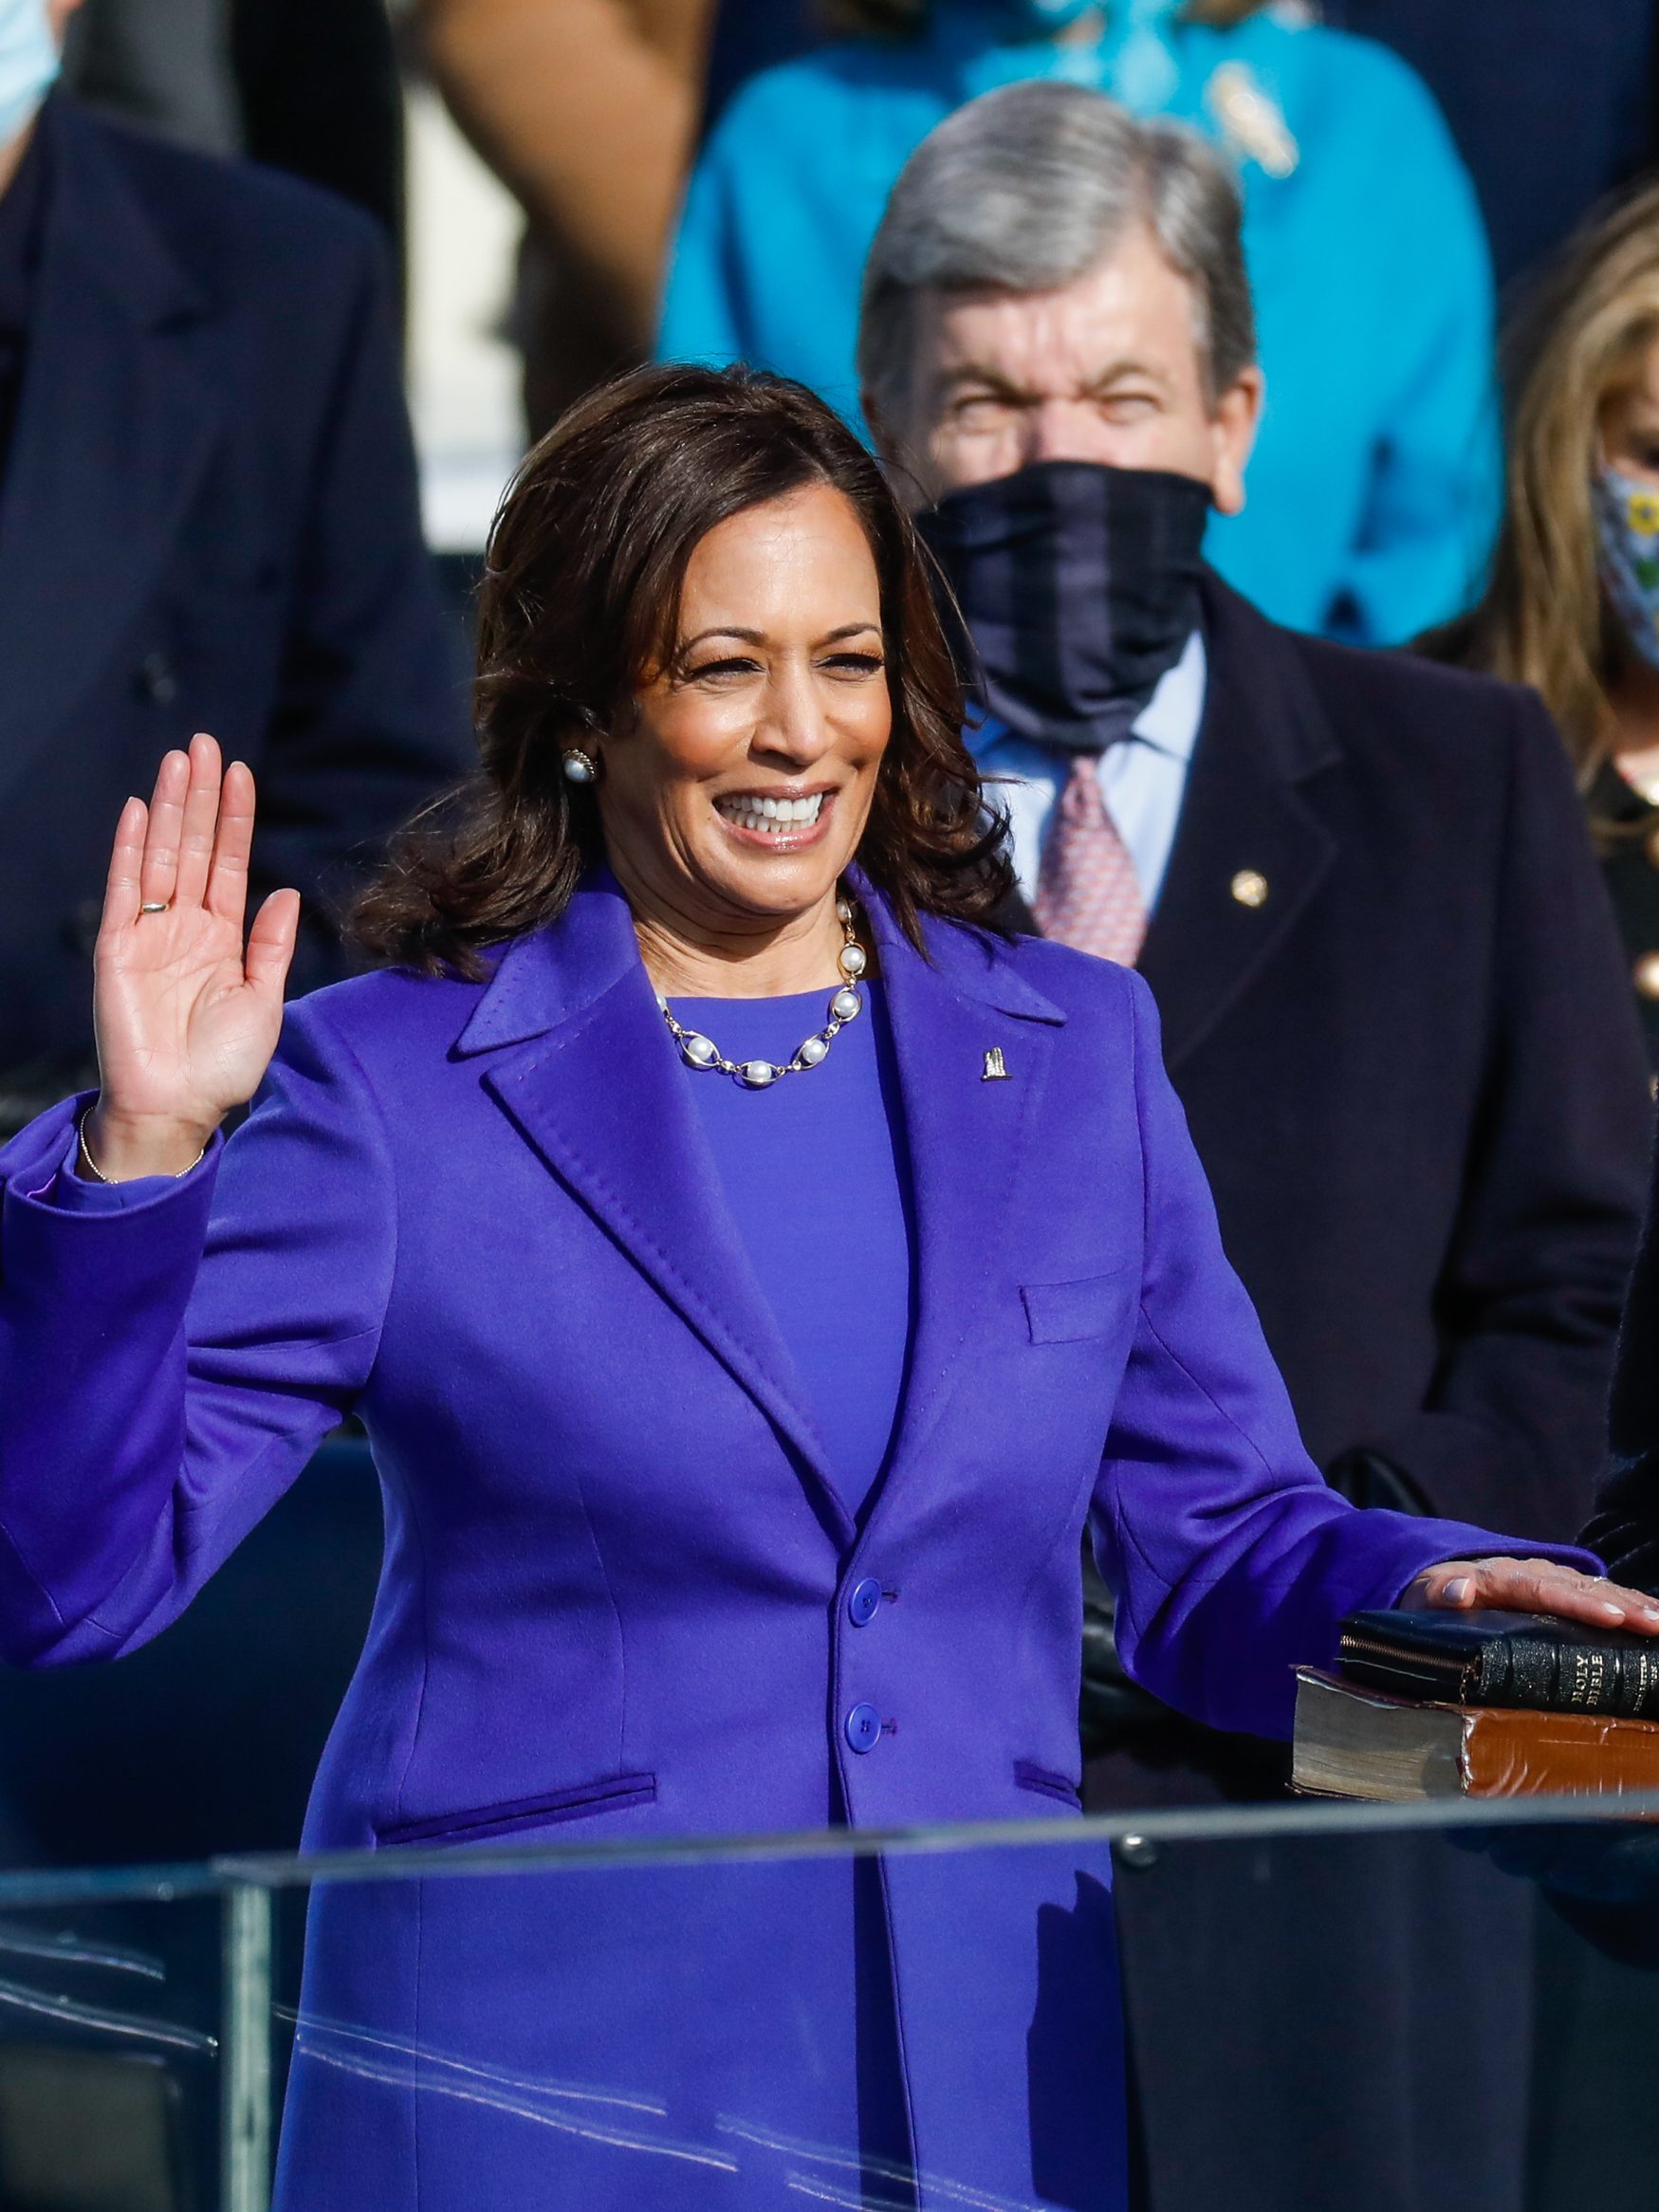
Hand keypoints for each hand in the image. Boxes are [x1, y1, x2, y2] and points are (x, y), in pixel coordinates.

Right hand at [86, 733, 300, 1179]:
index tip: (242, 773)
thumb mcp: (264, 1001)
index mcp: (223, 937)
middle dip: (201, 796)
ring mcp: (150, 935)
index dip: (235, 818)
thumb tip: (286, 890)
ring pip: (161, 857)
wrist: (179, 1109)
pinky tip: (139, 812)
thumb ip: (271, 945)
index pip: (229, 863)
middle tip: (205, 743)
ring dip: (169, 809)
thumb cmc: (223, 1066)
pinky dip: (131, 851)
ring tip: (178, 761)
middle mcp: (186, 928)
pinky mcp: (118, 950)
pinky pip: (125, 892)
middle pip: (193, 847)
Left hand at [1401, 1557, 1658, 1635]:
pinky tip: (1655, 1615)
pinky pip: (1597, 1592)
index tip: (1611, 1619)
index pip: (1540, 1590)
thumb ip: (1436, 1593)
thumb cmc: (1427, 1596)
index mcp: (1496, 1577)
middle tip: (1655, 1623)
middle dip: (1620, 1605)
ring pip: (1594, 1588)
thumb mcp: (1421, 1595)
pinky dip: (1628, 1601)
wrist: (1433, 1580)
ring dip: (1632, 1603)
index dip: (1576, 1605)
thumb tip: (1458, 1591)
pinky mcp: (1557, 1587)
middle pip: (1577, 1588)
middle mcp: (1527, 1572)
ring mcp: (1545, 1577)